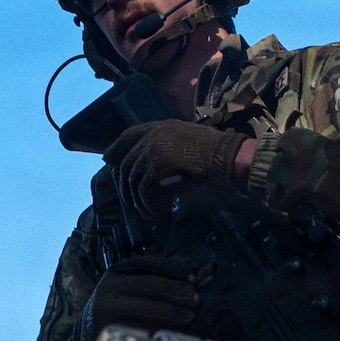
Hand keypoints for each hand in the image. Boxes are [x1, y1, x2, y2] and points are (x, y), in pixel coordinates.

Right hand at [71, 254, 199, 340]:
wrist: (90, 332)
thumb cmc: (119, 306)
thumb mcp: (131, 285)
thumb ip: (158, 276)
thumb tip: (191, 268)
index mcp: (116, 272)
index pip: (147, 264)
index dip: (173, 268)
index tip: (193, 277)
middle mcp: (109, 288)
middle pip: (146, 284)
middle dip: (174, 290)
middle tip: (195, 299)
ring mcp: (106, 310)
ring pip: (143, 308)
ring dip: (170, 312)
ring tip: (188, 316)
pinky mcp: (109, 331)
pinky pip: (139, 330)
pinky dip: (159, 330)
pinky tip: (173, 332)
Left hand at [103, 120, 246, 220]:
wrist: (231, 160)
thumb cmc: (219, 159)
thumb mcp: (190, 150)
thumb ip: (170, 156)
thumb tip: (154, 178)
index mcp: (164, 127)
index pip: (131, 134)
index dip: (116, 147)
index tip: (107, 159)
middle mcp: (156, 134)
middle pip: (127, 161)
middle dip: (126, 186)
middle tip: (133, 204)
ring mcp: (155, 147)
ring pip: (132, 179)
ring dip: (139, 201)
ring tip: (151, 213)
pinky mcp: (157, 164)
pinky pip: (143, 190)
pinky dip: (148, 205)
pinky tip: (159, 213)